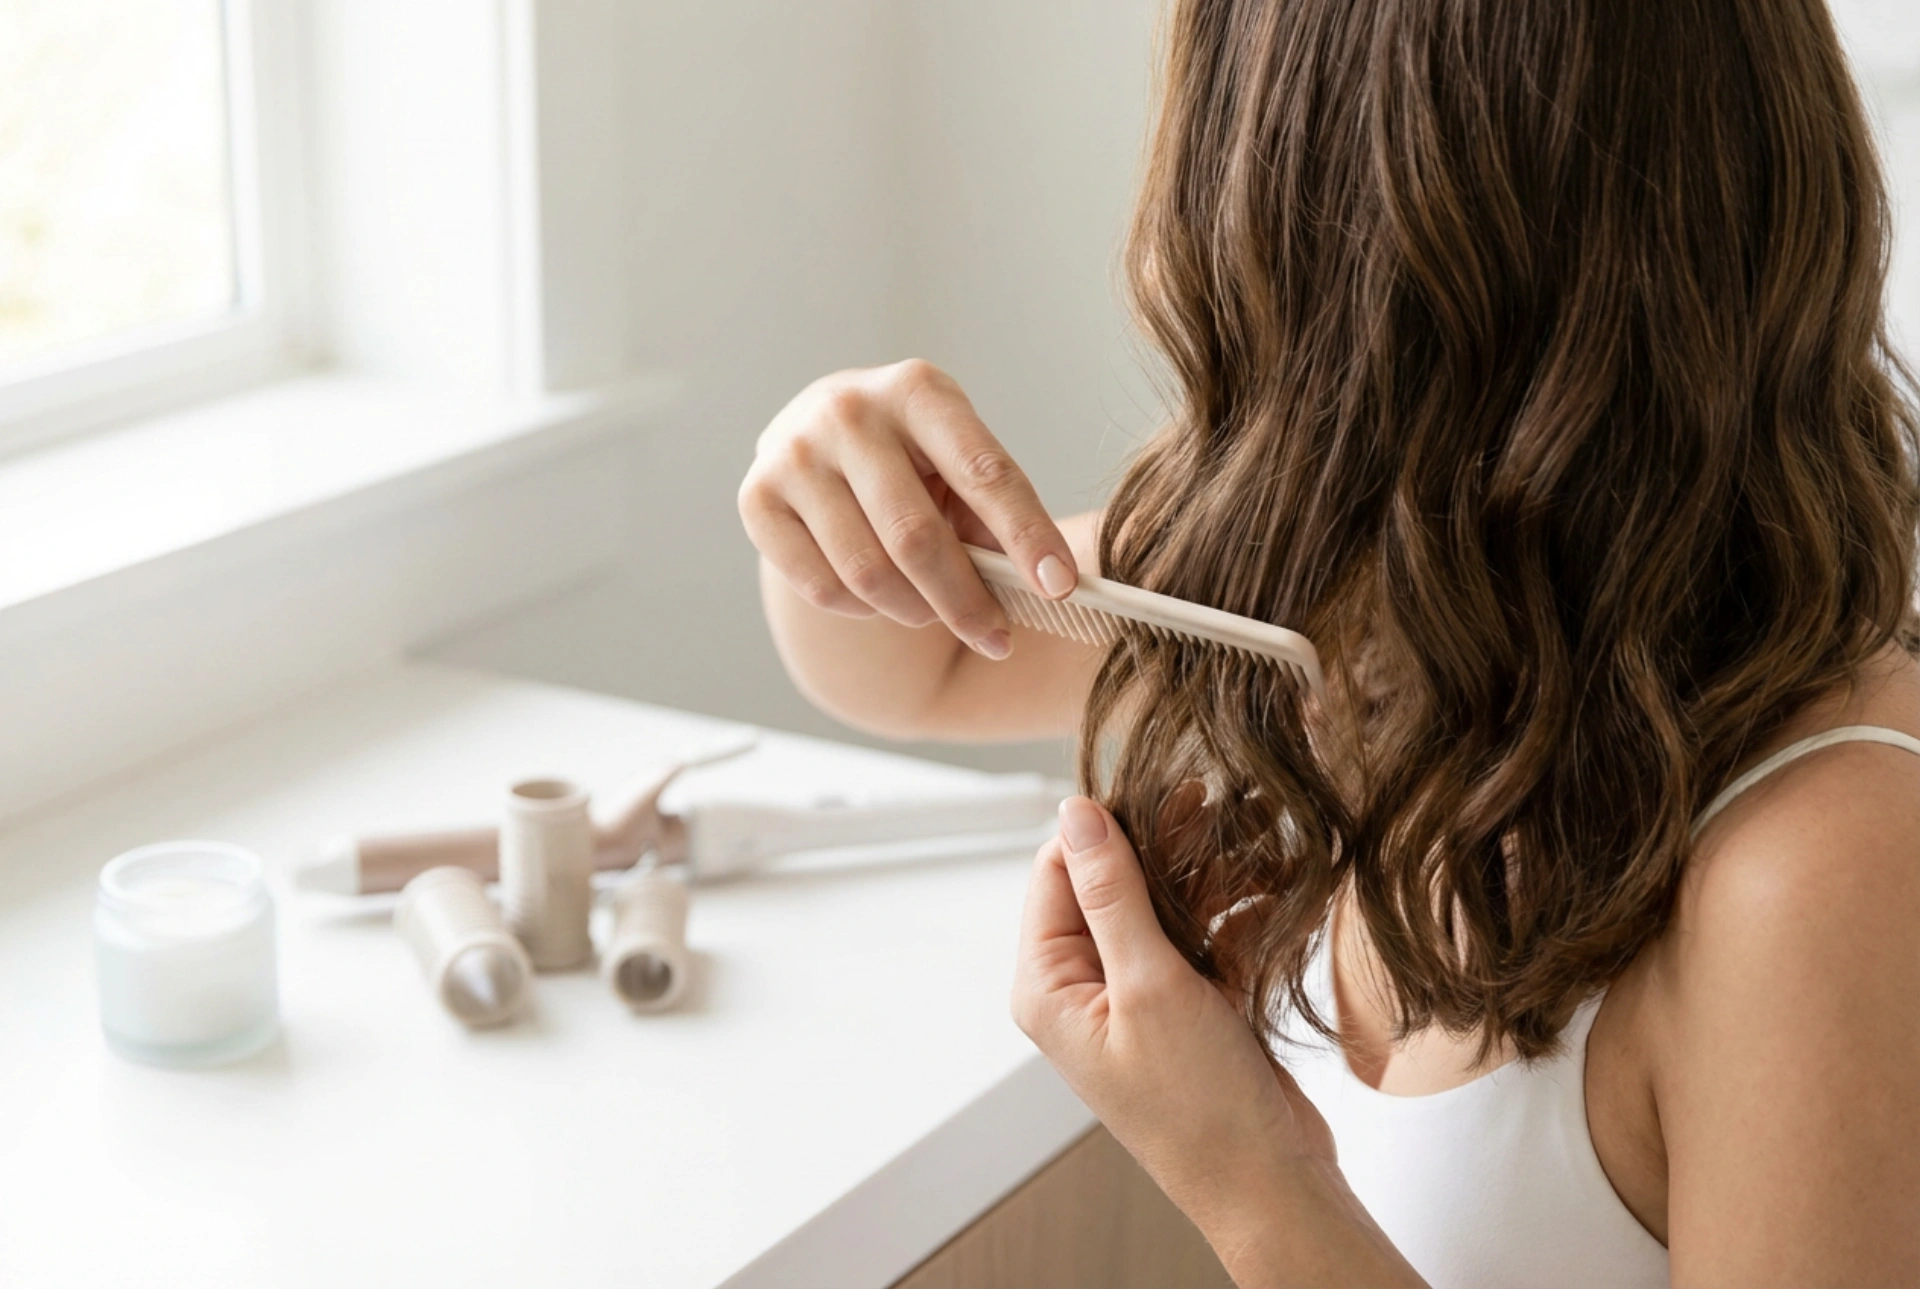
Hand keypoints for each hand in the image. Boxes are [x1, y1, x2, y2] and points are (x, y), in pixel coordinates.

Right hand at [738, 360, 1078, 659]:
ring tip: (934, 611)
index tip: (1060, 587)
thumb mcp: (957, 463)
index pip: (984, 473)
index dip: (1027, 535)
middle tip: (997, 638)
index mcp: (918, 389)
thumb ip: (992, 515)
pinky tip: (880, 597)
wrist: (820, 440)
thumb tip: (1042, 586)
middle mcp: (849, 411)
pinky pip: (823, 587)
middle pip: (916, 537)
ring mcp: (794, 453)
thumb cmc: (911, 459)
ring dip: (915, 610)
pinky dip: (863, 609)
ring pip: (868, 572)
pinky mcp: (756, 498)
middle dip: (966, 601)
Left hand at [1014, 798, 1423, 1287]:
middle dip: (1167, 845)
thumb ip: (1113, 894)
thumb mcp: (1149, 986)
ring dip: (1209, 876)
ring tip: (1258, 840)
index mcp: (1048, 985)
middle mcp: (1082, 988)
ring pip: (1164, 907)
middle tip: (1223, 804)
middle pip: (1113, 884)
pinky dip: (1234, 915)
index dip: (1108, 826)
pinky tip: (1272, 891)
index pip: (1057, 872)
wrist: (1268, 1186)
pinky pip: (1201, 939)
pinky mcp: (1185, 1007)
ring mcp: (1136, 997)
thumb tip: (1076, 813)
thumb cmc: (1198, 1107)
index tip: (1170, 789)